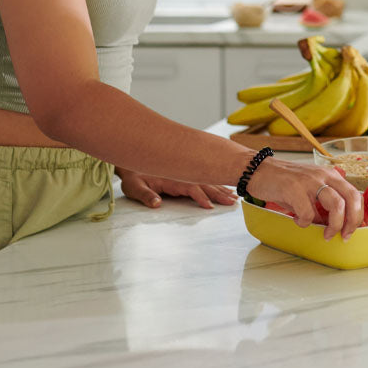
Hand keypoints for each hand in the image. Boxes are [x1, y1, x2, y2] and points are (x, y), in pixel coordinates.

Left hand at [117, 168, 237, 209]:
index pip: (191, 187)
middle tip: (233, 201)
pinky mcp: (186, 177)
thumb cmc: (133, 177)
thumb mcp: (135, 187)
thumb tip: (156, 204)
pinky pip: (204, 181)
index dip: (201, 197)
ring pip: (207, 181)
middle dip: (220, 192)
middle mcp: (182, 175)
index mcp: (173, 178)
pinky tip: (225, 188)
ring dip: (221, 188)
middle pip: (205, 183)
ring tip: (235, 196)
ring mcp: (185, 175)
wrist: (132, 161)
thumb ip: (146, 195)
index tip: (210, 206)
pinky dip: (216, 184)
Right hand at [245, 158, 364, 240]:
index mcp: (330, 175)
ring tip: (325, 234)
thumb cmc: (285, 183)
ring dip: (333, 226)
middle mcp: (324, 175)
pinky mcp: (294, 189)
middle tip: (343, 236)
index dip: (357, 215)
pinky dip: (304, 223)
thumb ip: (324, 202)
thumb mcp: (310, 188)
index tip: (351, 230)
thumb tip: (335, 225)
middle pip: (350, 198)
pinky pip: (308, 213)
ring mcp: (310, 181)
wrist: (259, 170)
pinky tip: (297, 220)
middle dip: (351, 222)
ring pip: (336, 205)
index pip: (354, 194)